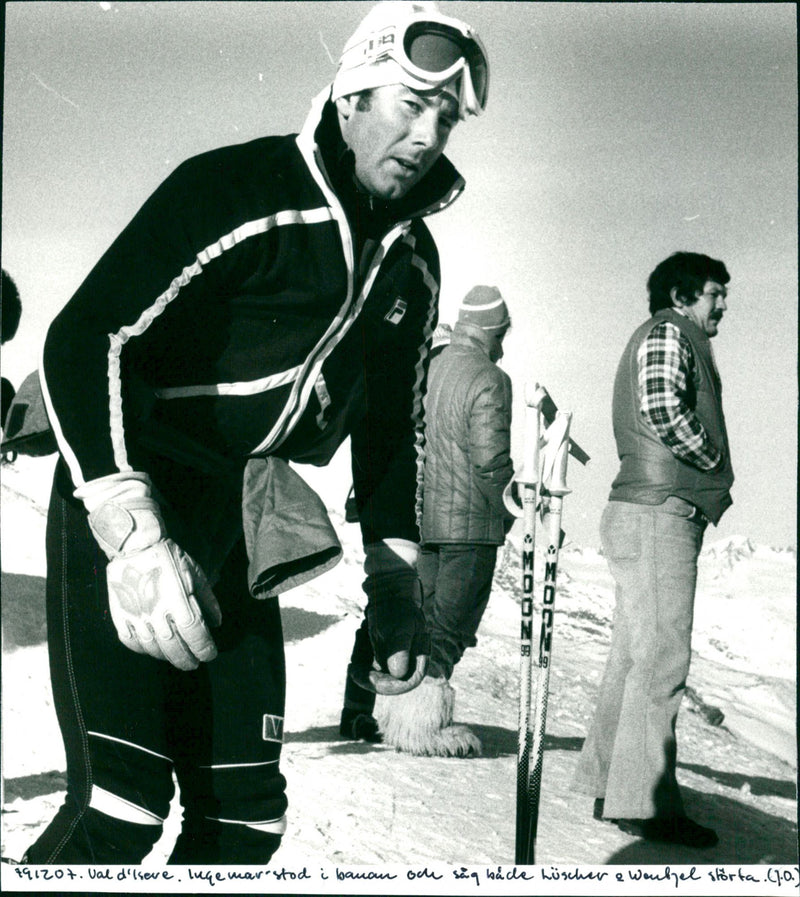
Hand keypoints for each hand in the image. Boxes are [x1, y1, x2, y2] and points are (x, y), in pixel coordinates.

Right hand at [77, 472, 221, 669]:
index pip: (195, 635)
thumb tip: (216, 623)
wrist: (135, 546)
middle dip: (186, 659)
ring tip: (175, 658)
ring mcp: (137, 616)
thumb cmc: (170, 558)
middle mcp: (158, 613)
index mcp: (179, 602)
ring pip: (152, 648)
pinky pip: (130, 641)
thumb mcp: (196, 574)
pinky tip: (151, 649)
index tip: (210, 655)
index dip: (204, 649)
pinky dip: (142, 650)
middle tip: (194, 664)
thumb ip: (207, 601)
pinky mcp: (120, 615)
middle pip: (174, 648)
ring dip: (166, 657)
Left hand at [357, 544, 429, 694]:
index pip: (407, 682)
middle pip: (393, 684)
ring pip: (382, 678)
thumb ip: (400, 649)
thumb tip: (399, 674)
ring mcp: (399, 660)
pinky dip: (364, 669)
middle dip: (373, 682)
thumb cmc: (397, 608)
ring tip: (353, 665)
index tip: (369, 678)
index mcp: (420, 656)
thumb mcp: (400, 626)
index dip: (389, 686)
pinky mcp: (387, 657)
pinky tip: (354, 663)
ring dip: (366, 676)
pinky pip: (375, 671)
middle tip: (354, 671)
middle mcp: (411, 661)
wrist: (389, 594)